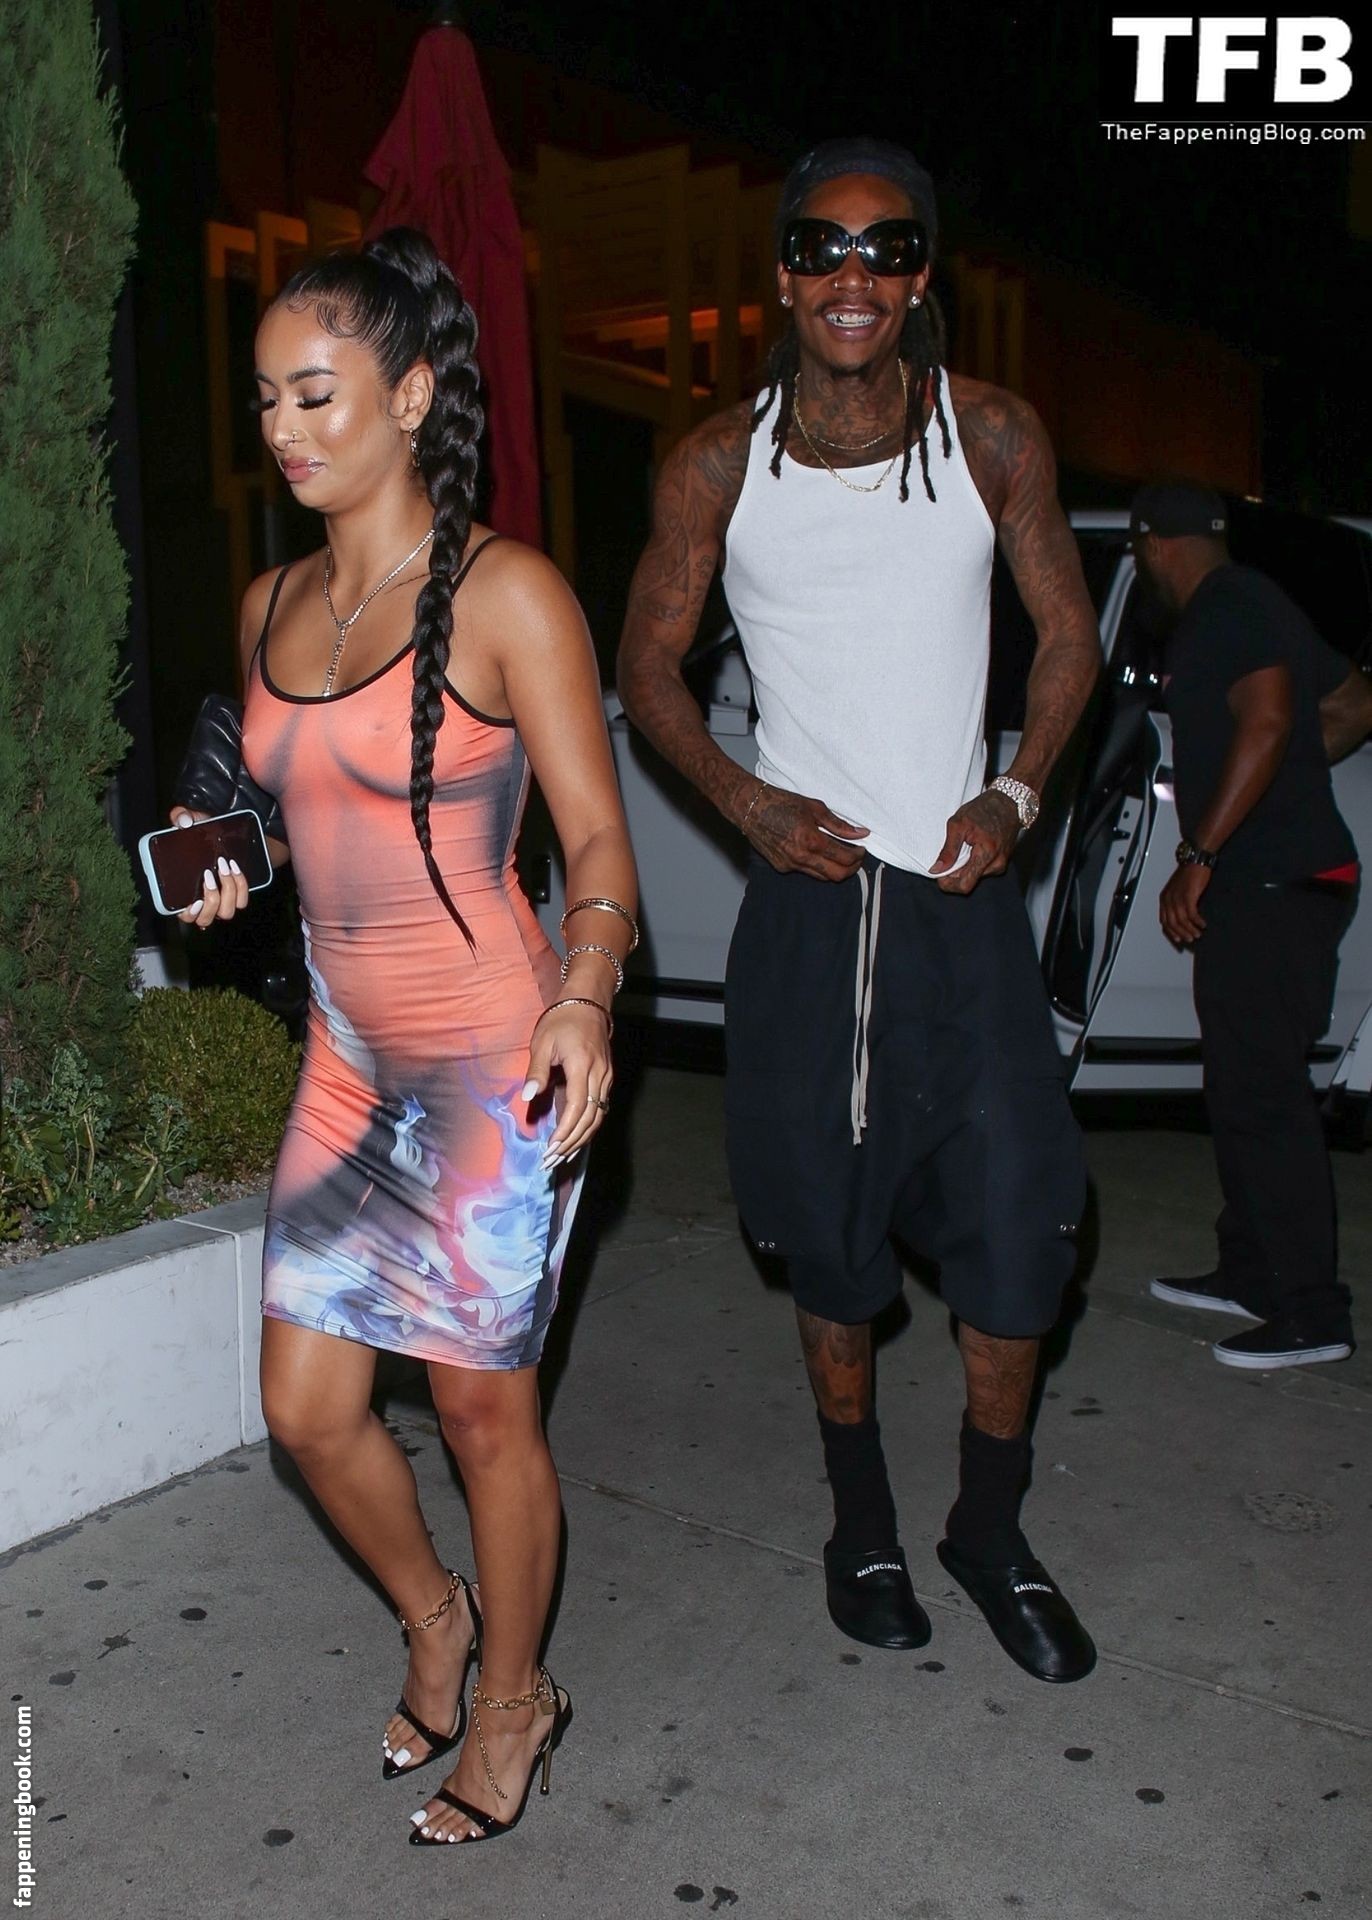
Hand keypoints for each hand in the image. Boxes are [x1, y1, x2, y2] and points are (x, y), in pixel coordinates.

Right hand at [168, 809, 249, 930]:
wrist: (231, 835)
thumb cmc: (205, 833)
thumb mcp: (193, 820)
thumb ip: (181, 816)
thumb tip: (184, 821)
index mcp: (186, 893)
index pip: (184, 916)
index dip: (188, 914)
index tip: (193, 902)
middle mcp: (204, 902)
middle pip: (206, 919)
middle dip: (211, 900)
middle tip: (210, 875)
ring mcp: (223, 901)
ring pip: (226, 912)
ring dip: (227, 891)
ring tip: (225, 867)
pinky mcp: (239, 896)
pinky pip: (242, 901)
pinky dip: (241, 886)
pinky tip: (235, 868)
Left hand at [521, 1003, 613, 1167]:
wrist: (588, 1003)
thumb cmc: (562, 1020)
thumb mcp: (542, 1042)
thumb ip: (537, 1071)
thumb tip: (529, 1097)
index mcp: (582, 1066)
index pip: (577, 1107)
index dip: (565, 1131)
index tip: (550, 1148)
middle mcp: (599, 1075)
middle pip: (590, 1118)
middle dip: (571, 1143)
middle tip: (552, 1161)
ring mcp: (606, 1078)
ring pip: (598, 1117)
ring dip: (581, 1139)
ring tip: (562, 1156)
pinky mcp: (606, 1078)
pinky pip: (600, 1109)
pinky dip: (588, 1127)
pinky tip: (575, 1138)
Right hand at [742, 784, 868, 881]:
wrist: (750, 808)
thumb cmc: (781, 802)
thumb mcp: (815, 808)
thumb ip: (839, 825)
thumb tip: (861, 833)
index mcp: (811, 840)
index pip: (844, 858)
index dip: (858, 856)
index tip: (861, 849)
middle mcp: (801, 857)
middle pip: (836, 875)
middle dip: (851, 869)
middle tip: (856, 858)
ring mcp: (790, 864)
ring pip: (822, 877)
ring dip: (835, 869)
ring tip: (839, 855)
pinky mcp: (781, 867)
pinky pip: (806, 871)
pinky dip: (817, 865)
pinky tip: (817, 852)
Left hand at [929, 790, 1018, 893]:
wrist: (1008, 802)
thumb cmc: (984, 809)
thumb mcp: (958, 824)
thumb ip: (948, 850)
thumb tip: (937, 869)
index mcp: (986, 854)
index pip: (965, 885)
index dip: (948, 884)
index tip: (939, 875)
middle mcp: (997, 864)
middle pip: (968, 881)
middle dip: (955, 872)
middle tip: (949, 854)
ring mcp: (1001, 864)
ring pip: (974, 876)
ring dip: (964, 866)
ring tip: (964, 846)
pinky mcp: (1001, 862)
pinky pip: (982, 869)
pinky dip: (972, 862)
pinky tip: (972, 847)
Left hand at [1160, 863, 1210, 946]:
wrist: (1195, 861)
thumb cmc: (1188, 874)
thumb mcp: (1177, 889)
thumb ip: (1176, 902)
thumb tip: (1182, 917)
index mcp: (1164, 898)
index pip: (1164, 920)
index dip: (1171, 932)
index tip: (1178, 938)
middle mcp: (1168, 899)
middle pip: (1172, 923)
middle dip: (1181, 933)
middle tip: (1190, 939)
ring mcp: (1177, 898)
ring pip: (1182, 921)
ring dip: (1190, 929)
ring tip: (1198, 934)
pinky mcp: (1188, 896)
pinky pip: (1192, 914)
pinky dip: (1197, 921)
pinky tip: (1203, 924)